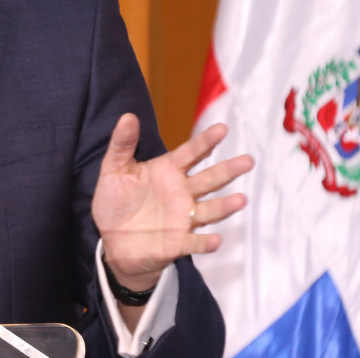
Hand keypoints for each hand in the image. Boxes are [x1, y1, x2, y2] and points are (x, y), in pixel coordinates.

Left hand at [92, 114, 252, 292]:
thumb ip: (122, 145)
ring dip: (224, 206)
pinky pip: (194, 242)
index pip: (191, 153)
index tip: (222, 129)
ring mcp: (182, 218)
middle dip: (228, 170)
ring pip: (208, 210)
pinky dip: (205, 242)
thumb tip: (127, 116)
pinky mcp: (177, 242)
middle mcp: (181, 192)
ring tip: (241, 200)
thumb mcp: (114, 170)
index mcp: (168, 171)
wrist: (111, 241)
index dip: (205, 142)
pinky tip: (216, 240)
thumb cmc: (116, 201)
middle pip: (209, 179)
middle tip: (248, 161)